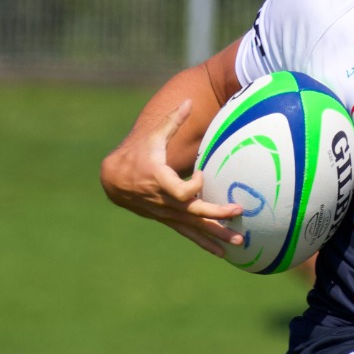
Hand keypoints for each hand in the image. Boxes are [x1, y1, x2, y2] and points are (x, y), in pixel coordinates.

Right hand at [100, 100, 242, 256]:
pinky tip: (221, 253)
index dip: (194, 185)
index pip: (180, 190)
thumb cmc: (138, 153)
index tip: (203, 173)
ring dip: (216, 235)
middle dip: (217, 214)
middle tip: (238, 213)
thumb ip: (172, 121)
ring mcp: (166, 213)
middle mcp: (163, 201)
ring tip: (238, 243)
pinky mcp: (169, 219)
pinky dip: (204, 243)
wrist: (114, 179)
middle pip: (193, 211)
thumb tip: (188, 101)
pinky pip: (188, 233)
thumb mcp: (153, 137)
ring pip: (193, 227)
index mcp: (158, 180)